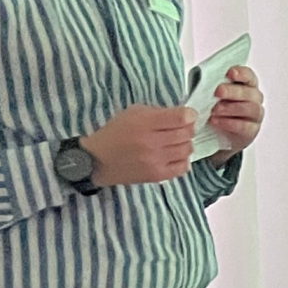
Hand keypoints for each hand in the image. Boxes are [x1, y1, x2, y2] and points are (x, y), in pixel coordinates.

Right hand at [80, 105, 195, 186]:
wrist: (97, 160)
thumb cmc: (116, 133)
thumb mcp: (132, 113)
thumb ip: (158, 112)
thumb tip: (184, 116)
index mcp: (144, 123)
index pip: (180, 118)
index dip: (189, 115)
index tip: (188, 116)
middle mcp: (152, 142)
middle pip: (186, 134)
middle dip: (187, 129)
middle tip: (180, 129)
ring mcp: (155, 160)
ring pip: (187, 149)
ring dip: (185, 144)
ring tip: (175, 143)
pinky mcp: (157, 175)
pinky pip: (183, 167)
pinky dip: (183, 160)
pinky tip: (174, 156)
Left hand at [208, 64, 263, 155]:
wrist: (213, 133)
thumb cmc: (212, 107)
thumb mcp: (209, 93)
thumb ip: (211, 85)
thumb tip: (205, 79)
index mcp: (246, 85)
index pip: (249, 76)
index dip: (241, 73)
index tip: (230, 73)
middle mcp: (254, 98)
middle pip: (250, 92)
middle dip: (233, 91)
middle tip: (218, 92)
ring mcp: (255, 115)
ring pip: (251, 109)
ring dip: (231, 108)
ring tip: (214, 110)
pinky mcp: (251, 131)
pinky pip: (246, 126)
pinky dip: (230, 123)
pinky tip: (217, 121)